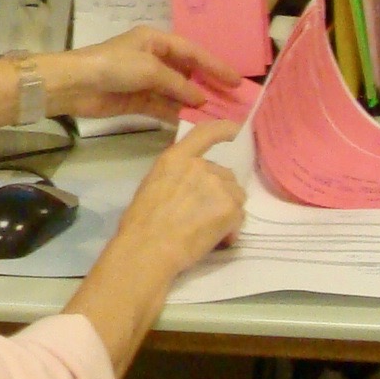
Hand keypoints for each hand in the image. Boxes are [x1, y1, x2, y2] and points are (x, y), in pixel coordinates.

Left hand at [41, 25, 241, 121]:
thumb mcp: (150, 69)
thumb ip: (178, 84)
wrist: (74, 85)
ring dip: (194, 103)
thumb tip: (201, 99)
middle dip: (208, 86)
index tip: (236, 80)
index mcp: (155, 40)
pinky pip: (163, 106)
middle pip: (187, 72)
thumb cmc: (113, 66)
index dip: (215, 65)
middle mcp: (152, 58)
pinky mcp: (136, 101)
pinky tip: (195, 123)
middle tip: (233, 100)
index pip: (192, 51)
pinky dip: (177, 114)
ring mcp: (144, 81)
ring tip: (219, 116)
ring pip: (176, 92)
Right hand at [107, 121, 246, 272]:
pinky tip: (216, 240)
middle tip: (205, 216)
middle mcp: (199, 166)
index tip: (235, 130)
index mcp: (175, 159)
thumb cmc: (140, 223)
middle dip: (220, 193)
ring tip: (210, 231)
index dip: (223, 130)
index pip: (204, 134)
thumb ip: (176, 178)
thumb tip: (190, 191)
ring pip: (235, 196)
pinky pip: (239, 218)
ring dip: (227, 211)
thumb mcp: (152, 187)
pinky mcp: (230, 207)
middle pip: (225, 175)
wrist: (148, 248)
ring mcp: (217, 186)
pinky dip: (230, 230)